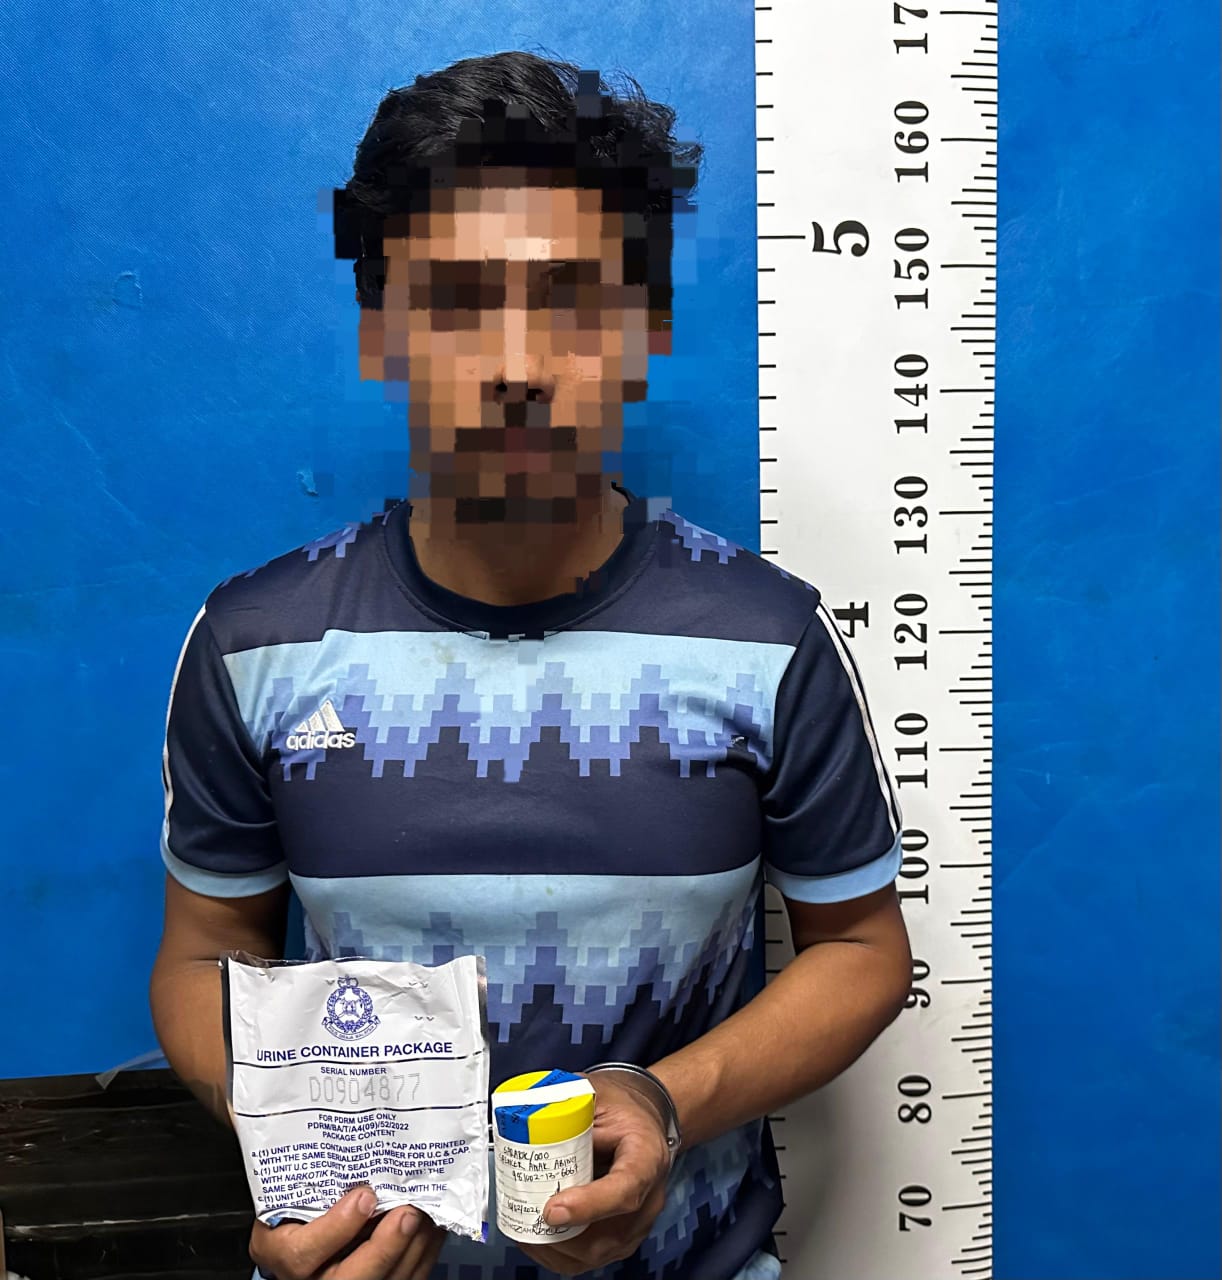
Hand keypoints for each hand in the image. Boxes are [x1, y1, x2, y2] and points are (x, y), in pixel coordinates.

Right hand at [249, 1184, 448, 1279]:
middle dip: (386, 1246)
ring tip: (430, 1211)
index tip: (364, 1196)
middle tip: (409, 1212)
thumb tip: (357, 1146)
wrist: (299, 1244)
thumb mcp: (288, 1197)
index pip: (303, 1254)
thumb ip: (313, 1183)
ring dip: (413, 1247)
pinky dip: (424, 1254)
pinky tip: (434, 1226)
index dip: (336, 1228)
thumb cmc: (294, 1212)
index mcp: (288, 1255)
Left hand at [515, 1074, 671, 1276]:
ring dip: (558, 1250)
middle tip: (525, 1222)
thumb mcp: (597, 1092)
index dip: (588, 1206)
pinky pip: (594, 1256)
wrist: (644, 1117)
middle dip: (562, 1237)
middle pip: (610, 1234)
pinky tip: (538, 1240)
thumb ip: (566, 1103)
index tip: (551, 1210)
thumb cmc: (621, 1105)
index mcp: (646, 1154)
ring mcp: (640, 1221)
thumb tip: (523, 1116)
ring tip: (524, 1232)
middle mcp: (649, 1195)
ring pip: (599, 1252)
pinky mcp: (626, 1235)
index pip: (625, 1190)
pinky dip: (563, 1255)